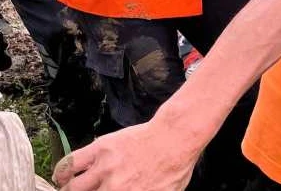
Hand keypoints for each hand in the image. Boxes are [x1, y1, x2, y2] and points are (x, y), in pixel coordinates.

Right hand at [53, 121, 198, 190]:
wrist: (176, 137)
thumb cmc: (175, 166)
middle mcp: (114, 189)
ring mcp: (105, 170)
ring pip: (72, 189)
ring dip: (69, 190)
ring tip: (71, 190)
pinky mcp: (100, 150)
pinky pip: (70, 164)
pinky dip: (61, 173)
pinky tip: (63, 178)